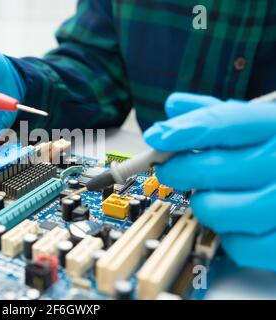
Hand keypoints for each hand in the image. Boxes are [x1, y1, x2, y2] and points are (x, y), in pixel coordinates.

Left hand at [144, 93, 275, 271]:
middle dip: (179, 170)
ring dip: (202, 204)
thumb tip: (175, 106)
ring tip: (211, 197)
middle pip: (212, 167)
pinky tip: (234, 222)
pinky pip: (236, 245)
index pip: (229, 122)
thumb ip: (219, 115)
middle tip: (169, 171)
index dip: (186, 130)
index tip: (156, 136)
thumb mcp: (259, 129)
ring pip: (215, 209)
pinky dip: (227, 235)